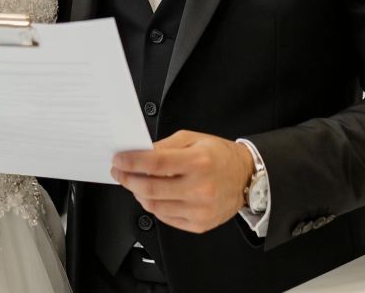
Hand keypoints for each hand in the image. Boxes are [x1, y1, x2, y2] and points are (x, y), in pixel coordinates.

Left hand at [110, 130, 254, 233]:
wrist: (246, 178)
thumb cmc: (220, 156)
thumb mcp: (193, 139)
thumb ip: (164, 146)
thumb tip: (139, 153)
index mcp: (198, 162)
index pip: (155, 164)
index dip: (131, 162)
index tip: (118, 160)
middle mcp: (200, 188)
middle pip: (150, 189)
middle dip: (128, 180)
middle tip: (120, 172)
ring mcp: (200, 209)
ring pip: (154, 206)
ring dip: (138, 194)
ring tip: (136, 183)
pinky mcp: (199, 224)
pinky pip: (166, 218)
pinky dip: (154, 206)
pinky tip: (153, 195)